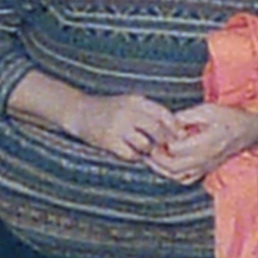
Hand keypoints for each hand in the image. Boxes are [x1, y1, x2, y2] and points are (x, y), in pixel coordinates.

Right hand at [63, 92, 182, 164]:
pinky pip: (130, 154)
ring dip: (147, 150)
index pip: (163, 113)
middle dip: (163, 141)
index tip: (179, 136)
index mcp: (136, 100)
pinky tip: (128, 151)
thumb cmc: (107, 109)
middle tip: (162, 147)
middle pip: (156, 130)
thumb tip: (174, 129)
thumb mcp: (128, 103)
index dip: (174, 126)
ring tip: (141, 148)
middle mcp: (128, 111)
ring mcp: (117, 126)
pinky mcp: (108, 140)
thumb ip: (147, 113)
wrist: (78, 111)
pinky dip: (133, 156)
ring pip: (145, 144)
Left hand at [146, 103, 257, 182]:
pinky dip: (174, 174)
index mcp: (205, 143)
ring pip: (178, 176)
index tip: (155, 133)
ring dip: (162, 168)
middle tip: (148, 147)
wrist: (250, 129)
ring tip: (153, 157)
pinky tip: (168, 165)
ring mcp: (206, 166)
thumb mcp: (208, 110)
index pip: (175, 149)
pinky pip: (187, 179)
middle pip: (173, 166)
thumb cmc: (231, 117)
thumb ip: (186, 117)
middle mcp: (205, 159)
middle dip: (157, 158)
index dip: (162, 142)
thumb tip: (168, 121)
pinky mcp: (207, 169)